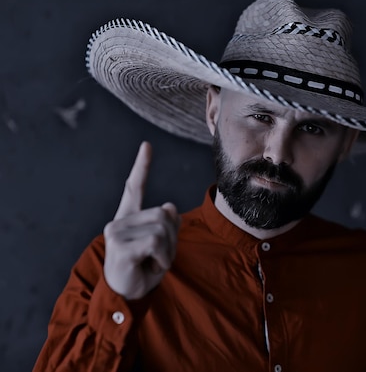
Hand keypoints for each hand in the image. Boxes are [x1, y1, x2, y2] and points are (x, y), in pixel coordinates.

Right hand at [103, 141, 179, 299]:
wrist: (125, 296)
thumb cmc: (142, 270)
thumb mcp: (162, 246)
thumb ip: (168, 225)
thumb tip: (169, 207)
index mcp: (129, 218)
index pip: (134, 187)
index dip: (142, 167)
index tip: (147, 146)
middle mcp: (120, 221)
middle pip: (165, 214)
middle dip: (172, 238)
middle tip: (159, 257)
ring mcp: (117, 232)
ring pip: (163, 228)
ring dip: (168, 251)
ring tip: (153, 263)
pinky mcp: (120, 245)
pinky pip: (157, 243)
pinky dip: (163, 258)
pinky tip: (150, 267)